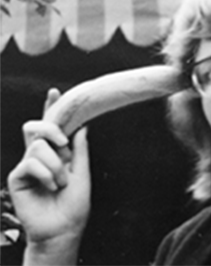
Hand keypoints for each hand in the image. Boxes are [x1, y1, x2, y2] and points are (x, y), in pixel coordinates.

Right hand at [7, 88, 90, 263]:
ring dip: (56, 165)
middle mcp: (40, 156)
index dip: (51, 109)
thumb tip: (82, 126)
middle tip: (63, 142)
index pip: (52, 127)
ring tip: (61, 183)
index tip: (55, 92)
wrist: (64, 228)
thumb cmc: (74, 204)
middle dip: (50, 128)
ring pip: (39, 146)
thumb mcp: (82, 172)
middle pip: (36, 127)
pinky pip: (31, 163)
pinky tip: (50, 186)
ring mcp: (28, 166)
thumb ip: (80, 149)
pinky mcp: (18, 177)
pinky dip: (46, 174)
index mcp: (57, 153)